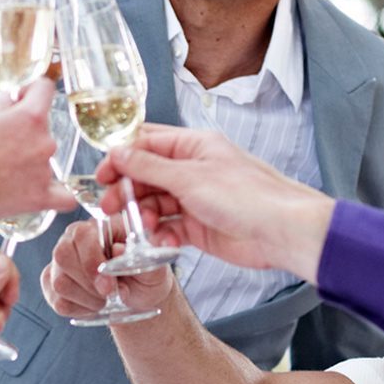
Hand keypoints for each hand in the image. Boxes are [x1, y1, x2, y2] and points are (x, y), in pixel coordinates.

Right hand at [0, 80, 77, 220]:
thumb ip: (0, 110)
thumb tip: (10, 102)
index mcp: (30, 117)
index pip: (44, 89)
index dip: (30, 90)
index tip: (18, 99)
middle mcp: (45, 141)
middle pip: (42, 127)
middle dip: (24, 129)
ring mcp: (45, 170)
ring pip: (44, 157)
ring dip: (30, 158)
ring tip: (2, 170)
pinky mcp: (41, 197)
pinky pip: (63, 197)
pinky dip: (57, 193)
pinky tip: (44, 190)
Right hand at [40, 218, 174, 316]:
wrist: (139, 294)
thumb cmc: (145, 274)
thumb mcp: (153, 266)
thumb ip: (139, 256)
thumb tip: (117, 250)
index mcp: (97, 227)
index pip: (81, 235)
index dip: (92, 262)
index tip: (109, 285)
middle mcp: (72, 240)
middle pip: (62, 257)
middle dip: (88, 283)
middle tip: (110, 294)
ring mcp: (59, 263)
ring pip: (59, 282)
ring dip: (87, 298)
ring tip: (106, 300)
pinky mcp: (52, 284)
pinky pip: (57, 301)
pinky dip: (79, 309)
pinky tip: (94, 305)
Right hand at [98, 124, 334, 280]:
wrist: (281, 232)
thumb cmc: (248, 196)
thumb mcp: (190, 177)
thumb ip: (150, 166)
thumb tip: (118, 153)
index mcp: (194, 146)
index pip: (147, 143)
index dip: (121, 157)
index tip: (102, 175)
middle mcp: (194, 170)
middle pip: (147, 175)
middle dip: (128, 189)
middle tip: (112, 206)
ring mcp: (196, 199)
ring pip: (155, 203)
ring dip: (143, 214)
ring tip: (142, 226)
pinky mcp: (199, 226)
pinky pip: (169, 227)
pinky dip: (159, 233)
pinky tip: (158, 239)